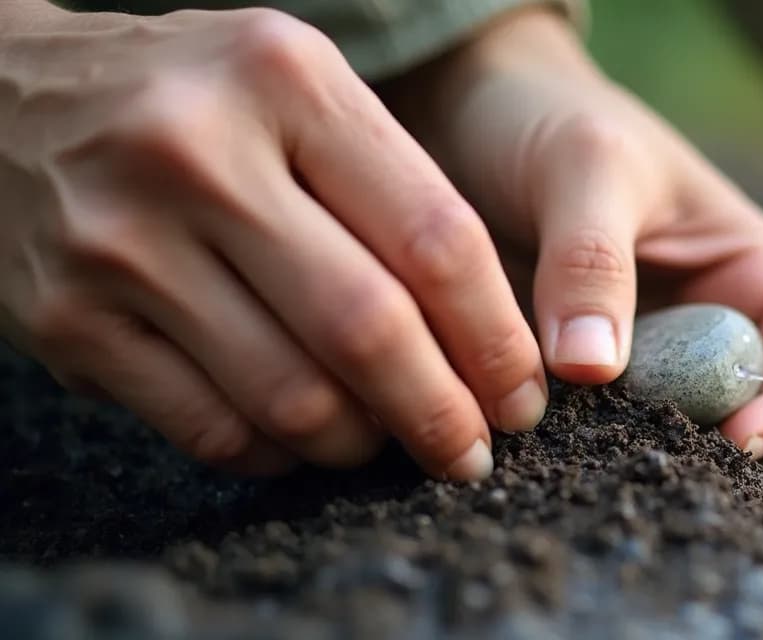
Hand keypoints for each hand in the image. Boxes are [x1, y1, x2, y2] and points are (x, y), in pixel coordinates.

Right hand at [0, 6, 545, 479]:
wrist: (0, 90)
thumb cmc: (193, 96)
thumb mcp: (296, 86)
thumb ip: (393, 182)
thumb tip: (490, 333)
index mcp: (287, 82)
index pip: (435, 238)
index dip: (494, 337)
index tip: (523, 393)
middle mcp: (200, 153)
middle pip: (369, 328)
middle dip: (442, 412)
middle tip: (474, 452)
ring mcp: (122, 239)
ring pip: (290, 393)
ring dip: (360, 441)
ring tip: (387, 443)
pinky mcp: (67, 317)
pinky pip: (207, 424)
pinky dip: (273, 452)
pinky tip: (300, 441)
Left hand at [381, 8, 762, 455]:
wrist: (462, 114)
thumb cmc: (551, 117)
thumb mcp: (586, 166)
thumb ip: (593, 259)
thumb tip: (592, 367)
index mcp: (752, 272)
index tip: (736, 439)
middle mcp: (706, 328)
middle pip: (734, 416)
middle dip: (696, 445)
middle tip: (635, 453)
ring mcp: (637, 361)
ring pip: (652, 437)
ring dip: (617, 448)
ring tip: (565, 440)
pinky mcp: (571, 382)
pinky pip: (578, 432)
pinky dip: (556, 439)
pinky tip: (516, 427)